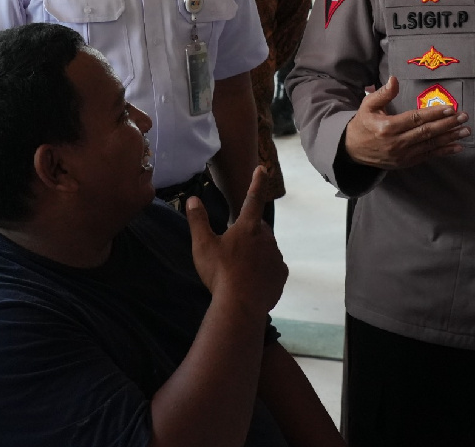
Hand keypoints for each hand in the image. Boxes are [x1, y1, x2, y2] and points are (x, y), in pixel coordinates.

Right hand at [186, 167, 287, 317]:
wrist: (240, 305)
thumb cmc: (220, 273)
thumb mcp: (203, 246)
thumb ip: (198, 221)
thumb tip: (192, 199)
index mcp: (248, 227)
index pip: (253, 198)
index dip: (257, 182)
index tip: (262, 169)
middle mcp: (266, 238)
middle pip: (259, 228)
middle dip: (250, 232)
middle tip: (234, 248)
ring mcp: (276, 256)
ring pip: (267, 248)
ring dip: (256, 253)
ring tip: (239, 270)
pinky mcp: (281, 275)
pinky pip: (273, 268)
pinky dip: (264, 271)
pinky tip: (251, 281)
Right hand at [343, 76, 468, 169]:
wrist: (352, 150)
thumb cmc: (363, 124)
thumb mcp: (368, 105)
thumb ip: (383, 93)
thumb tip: (394, 79)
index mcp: (387, 127)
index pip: (415, 119)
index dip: (434, 114)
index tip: (451, 109)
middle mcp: (396, 143)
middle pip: (426, 132)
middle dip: (448, 125)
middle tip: (464, 117)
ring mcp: (402, 155)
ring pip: (430, 145)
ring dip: (450, 138)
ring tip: (465, 131)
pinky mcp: (405, 163)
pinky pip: (428, 156)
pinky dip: (443, 152)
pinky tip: (457, 147)